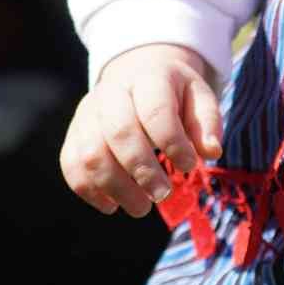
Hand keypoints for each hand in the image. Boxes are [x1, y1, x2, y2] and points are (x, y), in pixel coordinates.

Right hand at [59, 43, 222, 217]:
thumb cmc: (174, 94)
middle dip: (142, 170)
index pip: (155, 110)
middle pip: (119, 132)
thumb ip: (207, 122)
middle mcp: (112, 92)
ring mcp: (87, 112)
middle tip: (162, 194)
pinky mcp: (73, 133)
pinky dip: (90, 191)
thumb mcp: (198, 97)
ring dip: (116, 188)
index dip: (173, 142)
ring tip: (141, 207)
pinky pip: (71, 165)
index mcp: (149, 77)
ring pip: (91, 153)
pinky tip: (112, 206)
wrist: (137, 76)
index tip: (189, 166)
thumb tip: (212, 152)